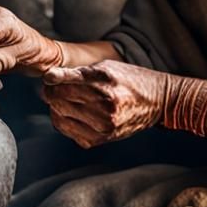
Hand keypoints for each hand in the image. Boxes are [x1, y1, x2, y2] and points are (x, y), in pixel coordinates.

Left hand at [40, 61, 206, 147]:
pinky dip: (65, 123)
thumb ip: (77, 72)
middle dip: (51, 93)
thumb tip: (48, 77)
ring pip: (59, 117)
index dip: (50, 80)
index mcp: (104, 82)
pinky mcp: (102, 139)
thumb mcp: (107, 67)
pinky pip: (69, 132)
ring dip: (56, 108)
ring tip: (64, 101)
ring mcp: (103, 125)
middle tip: (54, 88)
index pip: (61, 82)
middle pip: (57, 100)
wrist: (158, 101)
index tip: (50, 78)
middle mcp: (104, 105)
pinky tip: (72, 114)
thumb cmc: (130, 80)